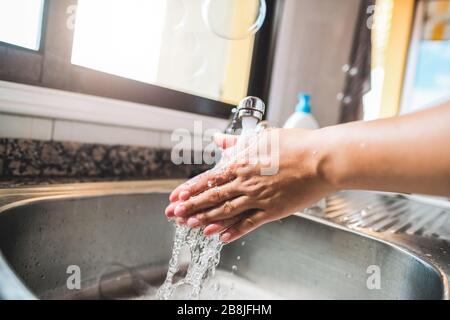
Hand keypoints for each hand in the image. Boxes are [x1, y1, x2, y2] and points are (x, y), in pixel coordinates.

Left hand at [165, 128, 334, 242]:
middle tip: (173, 214)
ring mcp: (258, 198)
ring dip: (205, 219)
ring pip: (226, 211)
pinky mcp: (273, 211)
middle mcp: (245, 182)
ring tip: (190, 226)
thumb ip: (236, 141)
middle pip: (211, 196)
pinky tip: (220, 237)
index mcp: (242, 163)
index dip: (190, 188)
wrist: (321, 158)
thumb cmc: (294, 145)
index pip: (209, 178)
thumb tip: (218, 138)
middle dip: (190, 206)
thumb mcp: (261, 138)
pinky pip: (249, 223)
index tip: (176, 196)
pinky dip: (233, 231)